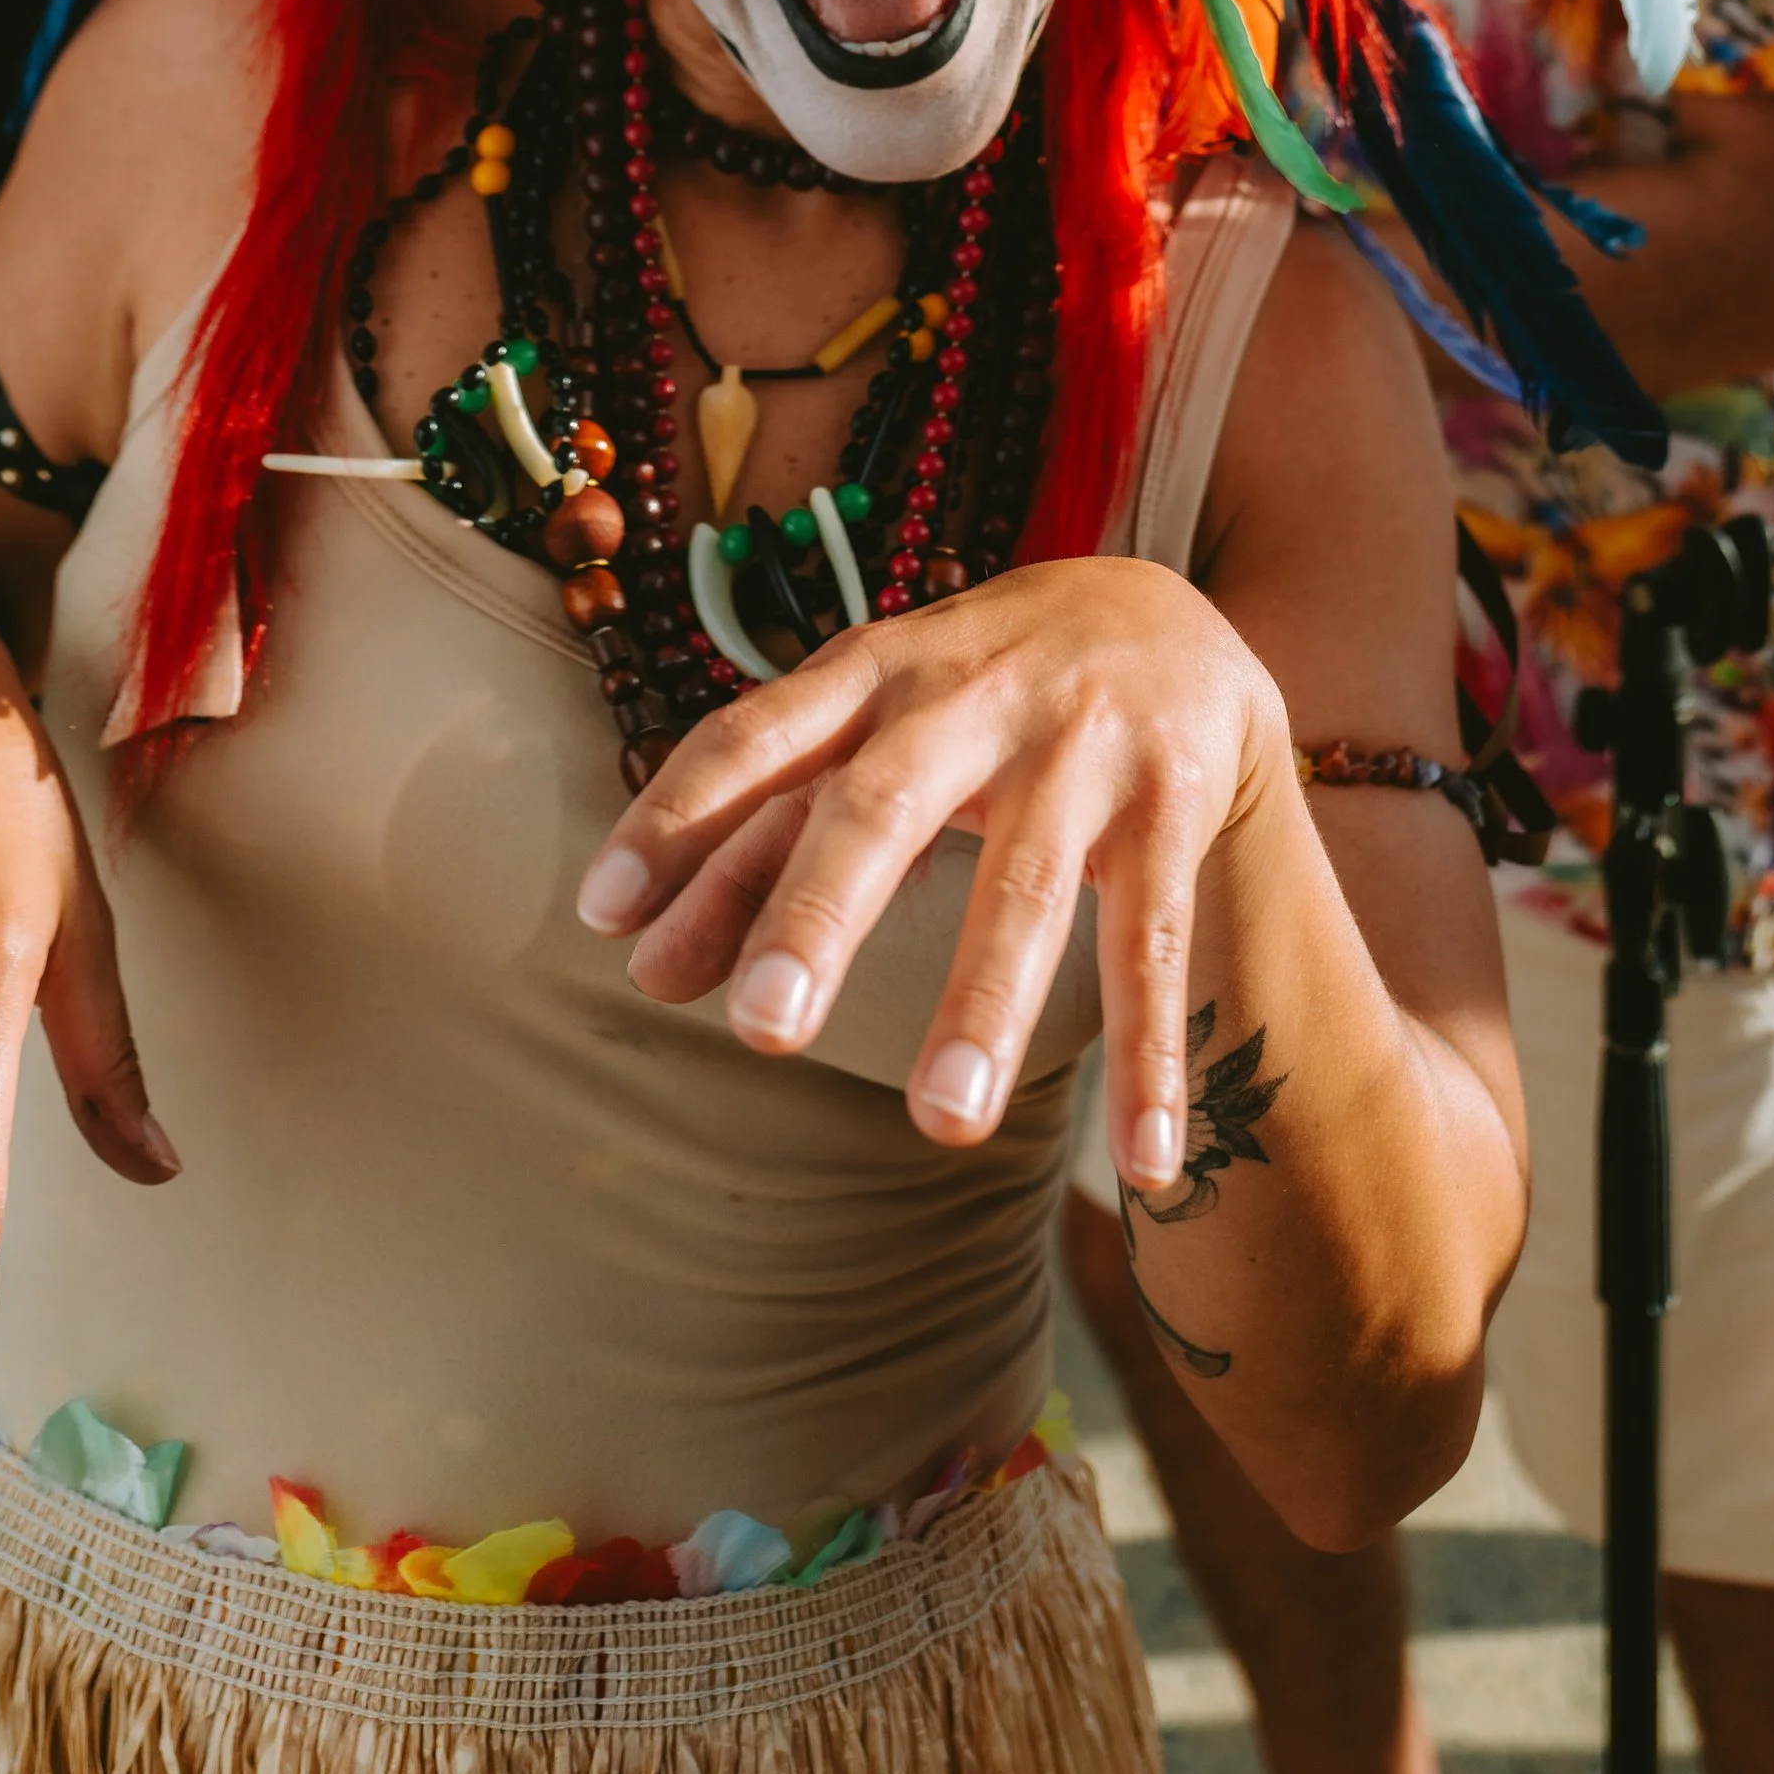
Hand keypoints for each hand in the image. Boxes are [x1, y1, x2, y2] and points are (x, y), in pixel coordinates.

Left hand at [576, 558, 1287, 1182]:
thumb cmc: (966, 689)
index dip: (678, 815)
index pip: (754, 735)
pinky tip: (1147, 1164)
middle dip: (818, 913)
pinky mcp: (1170, 805)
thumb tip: (640, 965)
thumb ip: (753, 837)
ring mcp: (1075, 749)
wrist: (1157, 609)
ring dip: (984, 1002)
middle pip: (879, 804)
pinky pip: (1155, 941)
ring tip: (944, 1125)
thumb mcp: (859, 729)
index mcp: (868, 674)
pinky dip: (1149, 1054)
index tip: (602, 915)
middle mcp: (965, 699)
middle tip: (761, 1030)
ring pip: (1026, 884)